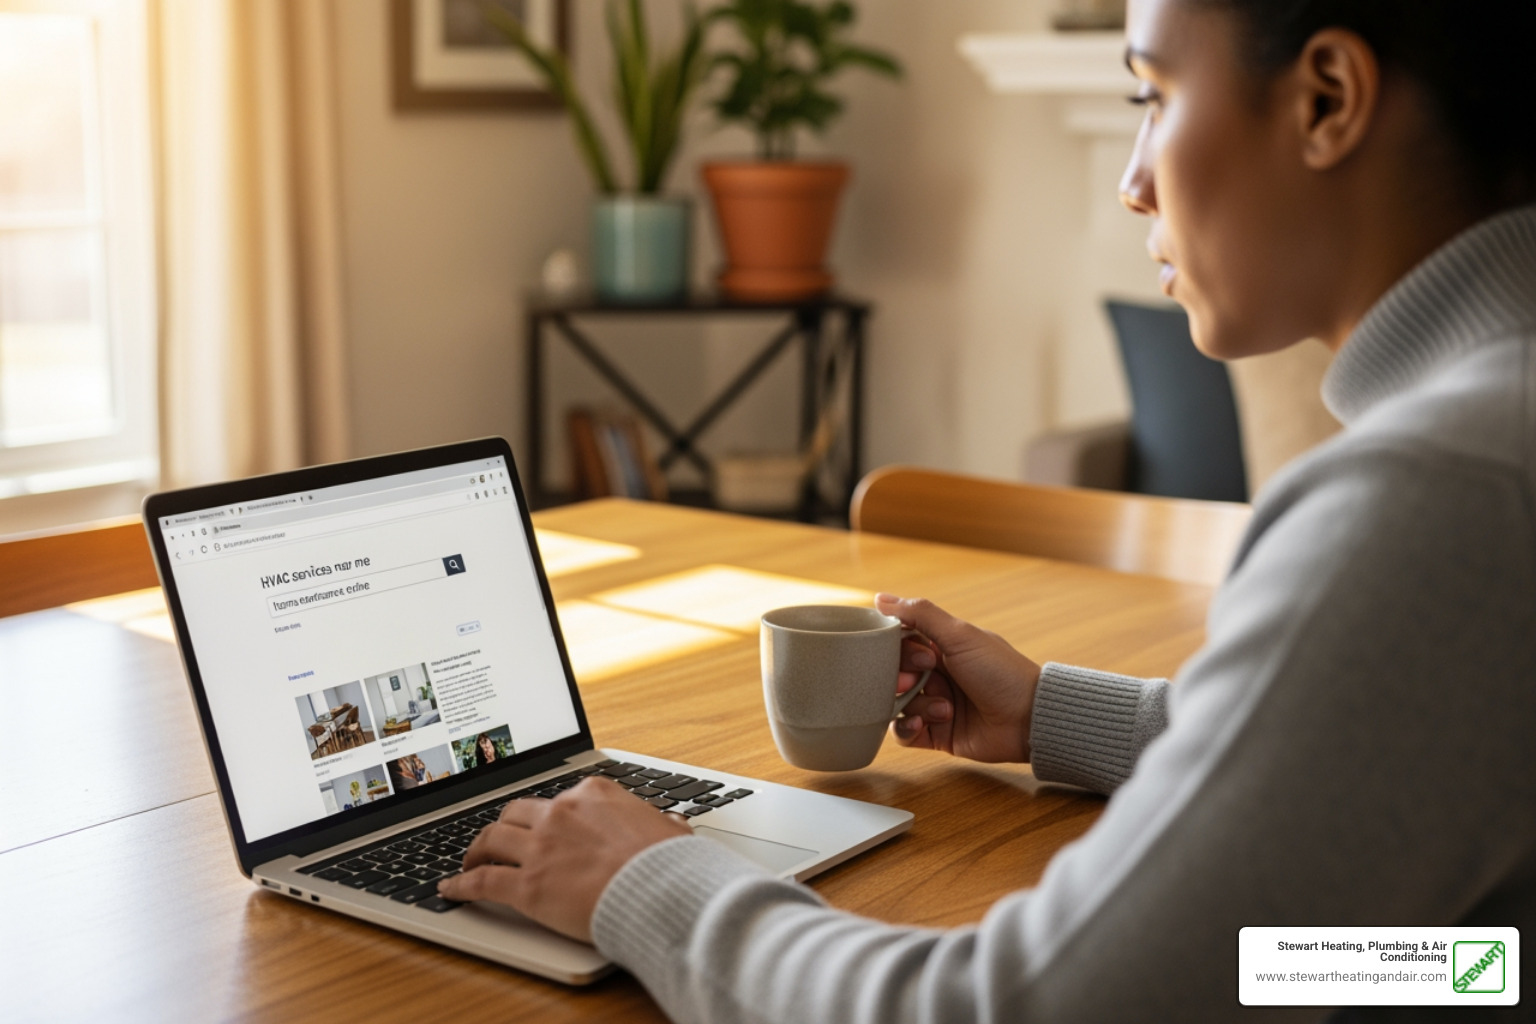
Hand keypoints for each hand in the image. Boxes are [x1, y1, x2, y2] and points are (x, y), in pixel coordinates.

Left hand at [436, 778, 690, 941]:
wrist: (661, 890)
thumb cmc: (669, 863)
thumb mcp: (669, 830)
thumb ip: (660, 823)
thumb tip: (673, 824)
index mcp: (593, 793)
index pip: (557, 798)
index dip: (544, 816)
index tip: (540, 825)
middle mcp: (561, 812)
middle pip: (515, 812)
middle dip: (503, 826)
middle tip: (496, 840)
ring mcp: (540, 847)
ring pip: (491, 838)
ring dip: (476, 849)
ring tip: (470, 861)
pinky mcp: (527, 884)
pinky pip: (482, 881)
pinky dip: (461, 884)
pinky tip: (451, 889)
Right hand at [875, 593, 1041, 763]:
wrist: (1029, 718)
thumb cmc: (1000, 672)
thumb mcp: (960, 636)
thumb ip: (921, 614)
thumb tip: (881, 598)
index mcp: (941, 648)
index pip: (899, 644)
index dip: (899, 650)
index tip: (921, 656)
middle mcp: (935, 675)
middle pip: (894, 675)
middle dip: (900, 680)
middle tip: (916, 682)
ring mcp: (935, 704)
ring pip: (898, 704)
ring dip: (916, 706)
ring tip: (944, 710)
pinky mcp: (936, 734)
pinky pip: (904, 733)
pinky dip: (907, 730)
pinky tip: (922, 726)